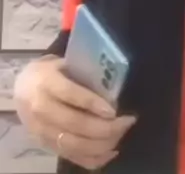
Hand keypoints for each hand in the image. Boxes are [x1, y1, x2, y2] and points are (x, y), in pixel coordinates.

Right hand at [14, 56, 136, 170]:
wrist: (21, 89)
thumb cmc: (49, 72)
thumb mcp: (63, 63)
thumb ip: (83, 73)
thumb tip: (113, 85)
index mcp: (46, 83)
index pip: (70, 95)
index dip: (92, 104)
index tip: (113, 110)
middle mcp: (41, 110)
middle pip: (75, 125)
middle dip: (105, 127)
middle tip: (127, 121)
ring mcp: (42, 132)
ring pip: (75, 145)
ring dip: (103, 144)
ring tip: (122, 133)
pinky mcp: (45, 146)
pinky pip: (72, 157)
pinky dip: (94, 159)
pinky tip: (111, 151)